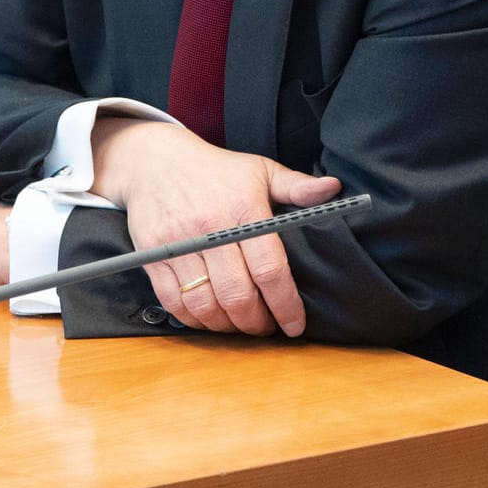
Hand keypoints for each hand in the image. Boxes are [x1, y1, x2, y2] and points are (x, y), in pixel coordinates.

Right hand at [92, 119, 339, 336]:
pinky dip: (194, 319)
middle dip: (256, 322)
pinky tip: (209, 316)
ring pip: (205, 304)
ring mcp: (178, 244)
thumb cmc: (215, 170)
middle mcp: (209, 229)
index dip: (285, 304)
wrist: (154, 161)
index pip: (269, 269)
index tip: (295, 324)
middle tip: (266, 326)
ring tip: (240, 323)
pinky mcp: (154, 255)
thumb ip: (296, 185)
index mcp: (242, 209)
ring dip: (226, 325)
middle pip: (237, 295)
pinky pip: (174, 301)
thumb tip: (333, 189)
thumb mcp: (259, 169)